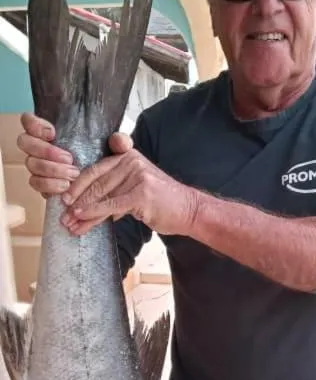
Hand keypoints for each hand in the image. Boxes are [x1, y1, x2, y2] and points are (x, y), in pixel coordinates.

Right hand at [17, 112, 131, 195]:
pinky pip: (36, 185)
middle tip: (69, 158)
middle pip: (25, 143)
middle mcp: (38, 147)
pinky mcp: (42, 184)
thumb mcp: (115, 150)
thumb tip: (120, 141)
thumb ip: (121, 142)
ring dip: (51, 170)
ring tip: (72, 175)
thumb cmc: (102, 159)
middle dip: (46, 151)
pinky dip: (50, 186)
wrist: (102, 183)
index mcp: (49, 131)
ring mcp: (38, 166)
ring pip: (31, 165)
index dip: (35, 125)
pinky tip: (65, 187)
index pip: (28, 121)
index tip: (53, 133)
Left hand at [60, 149, 197, 236]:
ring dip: (82, 211)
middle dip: (76, 200)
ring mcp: (137, 176)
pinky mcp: (141, 194)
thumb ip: (114, 190)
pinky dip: (93, 213)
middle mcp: (131, 161)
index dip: (77, 183)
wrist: (188, 209)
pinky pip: (111, 205)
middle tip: (62, 214)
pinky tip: (82, 219)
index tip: (65, 196)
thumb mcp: (136, 187)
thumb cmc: (162, 201)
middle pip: (95, 181)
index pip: (95, 168)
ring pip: (100, 194)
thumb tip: (89, 205)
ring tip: (69, 223)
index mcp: (128, 156)